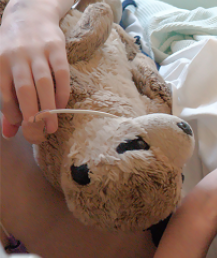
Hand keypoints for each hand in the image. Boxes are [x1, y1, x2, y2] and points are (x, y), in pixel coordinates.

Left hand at [0, 1, 69, 139]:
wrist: (30, 13)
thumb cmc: (14, 48)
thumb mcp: (5, 70)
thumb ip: (7, 102)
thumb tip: (8, 132)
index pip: (3, 93)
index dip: (12, 114)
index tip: (22, 128)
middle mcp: (16, 55)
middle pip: (24, 90)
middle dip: (31, 116)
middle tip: (38, 136)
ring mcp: (37, 51)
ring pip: (43, 83)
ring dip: (49, 108)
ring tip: (52, 128)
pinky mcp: (56, 48)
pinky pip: (62, 74)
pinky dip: (62, 92)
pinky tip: (61, 106)